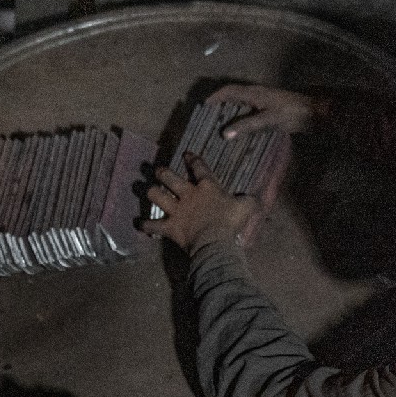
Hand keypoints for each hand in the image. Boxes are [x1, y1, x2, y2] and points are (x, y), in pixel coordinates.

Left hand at [140, 154, 256, 250]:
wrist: (215, 242)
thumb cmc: (230, 223)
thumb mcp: (246, 208)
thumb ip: (249, 200)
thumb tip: (255, 198)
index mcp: (207, 187)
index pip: (199, 167)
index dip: (192, 159)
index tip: (186, 153)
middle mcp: (188, 194)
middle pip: (169, 177)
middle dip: (162, 172)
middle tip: (158, 170)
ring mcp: (176, 210)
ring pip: (156, 195)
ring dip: (151, 192)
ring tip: (148, 189)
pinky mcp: (169, 226)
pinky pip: (153, 225)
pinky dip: (146, 225)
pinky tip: (140, 224)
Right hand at [206, 84, 319, 137]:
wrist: (316, 113)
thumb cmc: (292, 113)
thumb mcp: (269, 120)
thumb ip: (248, 126)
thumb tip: (224, 133)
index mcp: (254, 93)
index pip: (230, 91)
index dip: (216, 96)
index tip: (203, 105)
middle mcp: (258, 94)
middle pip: (234, 95)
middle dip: (221, 103)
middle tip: (209, 117)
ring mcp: (266, 101)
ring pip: (243, 102)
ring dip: (232, 110)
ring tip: (221, 124)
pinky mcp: (273, 109)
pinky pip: (252, 110)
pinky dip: (243, 117)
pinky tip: (242, 129)